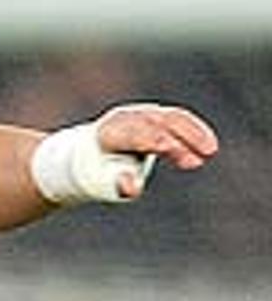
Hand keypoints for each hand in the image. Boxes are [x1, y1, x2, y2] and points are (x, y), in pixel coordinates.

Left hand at [92, 103, 219, 191]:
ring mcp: (141, 113)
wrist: (90, 155)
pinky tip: (209, 147)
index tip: (178, 155)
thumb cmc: (100, 174)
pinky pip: (178, 118)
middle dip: (179, 140)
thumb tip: (132, 187)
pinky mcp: (154, 114)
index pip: (137, 135)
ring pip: (171, 118)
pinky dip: (194, 131)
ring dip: (193, 133)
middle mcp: (125, 118)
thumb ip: (119, 185)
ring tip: (210, 152)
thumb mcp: (105, 184)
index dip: (159, 143)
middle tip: (198, 160)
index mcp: (108, 134)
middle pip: (157, 124)